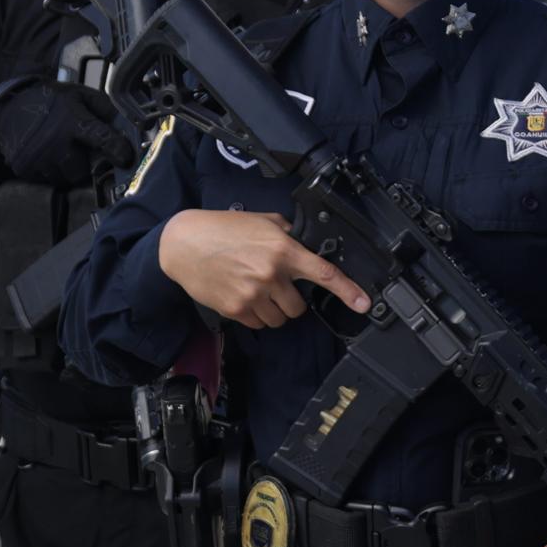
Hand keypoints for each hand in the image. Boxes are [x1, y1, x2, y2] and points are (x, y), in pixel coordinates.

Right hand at [0, 75, 129, 187]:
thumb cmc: (50, 101)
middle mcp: (53, 141)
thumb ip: (107, 110)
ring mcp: (36, 157)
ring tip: (63, 150)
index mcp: (71, 120)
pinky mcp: (24, 168)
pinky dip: (53, 172)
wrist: (9, 108)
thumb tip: (132, 126)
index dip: (116, 150)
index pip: (100, 138)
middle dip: (86, 163)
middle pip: (82, 170)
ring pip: (66, 178)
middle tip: (81, 149)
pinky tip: (49, 155)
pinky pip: (48, 180)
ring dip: (69, 169)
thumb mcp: (81, 95)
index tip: (126, 158)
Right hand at [156, 209, 370, 328]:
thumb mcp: (262, 222)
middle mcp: (272, 275)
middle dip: (292, 300)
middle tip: (276, 286)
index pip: (324, 274)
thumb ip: (287, 234)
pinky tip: (244, 296)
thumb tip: (304, 245)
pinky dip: (256, 315)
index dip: (348, 291)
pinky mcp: (236, 309)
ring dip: (274, 309)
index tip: (364, 304)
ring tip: (257, 290)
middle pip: (299, 307)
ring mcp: (253, 295)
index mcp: (283, 250)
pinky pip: (259, 324)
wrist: (183, 244)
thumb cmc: (222, 229)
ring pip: (280, 319)